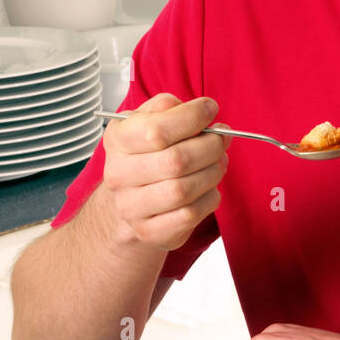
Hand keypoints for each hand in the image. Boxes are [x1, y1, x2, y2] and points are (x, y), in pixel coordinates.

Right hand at [101, 92, 232, 251]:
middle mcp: (119, 175)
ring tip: (217, 162)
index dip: (192, 117)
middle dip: (211, 146)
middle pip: (176, 161)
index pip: (156, 130)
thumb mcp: (148, 121)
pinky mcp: (150, 231)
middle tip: (221, 139)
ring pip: (185, 190)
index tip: (210, 109)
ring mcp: (132, 207)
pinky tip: (207, 188)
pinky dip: (209, 198)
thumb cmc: (147, 154)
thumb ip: (169, 107)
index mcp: (118, 140)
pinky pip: (191, 214)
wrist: (129, 202)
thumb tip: (203, 111)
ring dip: (212, 172)